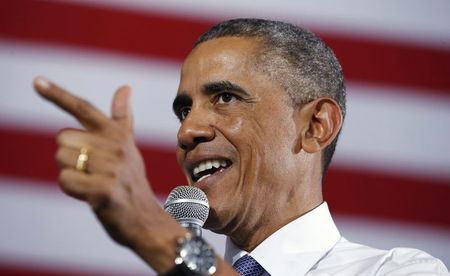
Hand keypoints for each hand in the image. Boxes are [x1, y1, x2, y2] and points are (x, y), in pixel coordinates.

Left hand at [33, 76, 185, 271]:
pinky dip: (72, 189)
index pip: (85, 108)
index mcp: (117, 134)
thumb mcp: (129, 147)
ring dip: (71, 174)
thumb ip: (122, 117)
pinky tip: (91, 194)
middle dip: (70, 157)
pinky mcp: (104, 189)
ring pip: (62, 160)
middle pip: (63, 139)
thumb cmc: (131, 181)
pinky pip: (66, 180)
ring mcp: (112, 168)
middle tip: (93, 171)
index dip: (58, 94)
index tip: (37, 82)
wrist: (145, 218)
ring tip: (94, 182)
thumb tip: (125, 87)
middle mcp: (116, 146)